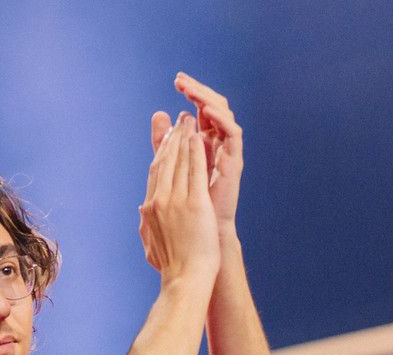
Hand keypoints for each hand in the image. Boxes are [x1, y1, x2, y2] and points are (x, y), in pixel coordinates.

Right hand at [140, 113, 220, 284]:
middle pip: (164, 161)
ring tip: (189, 121)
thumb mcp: (152, 246)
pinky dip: (195, 150)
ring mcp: (175, 201)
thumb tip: (141, 216)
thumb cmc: (173, 269)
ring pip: (178, 160)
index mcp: (149, 209)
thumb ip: (146, 227)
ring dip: (183, 137)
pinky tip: (198, 135)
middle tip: (178, 120)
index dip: (161, 152)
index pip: (155, 173)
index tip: (168, 138)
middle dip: (172, 137)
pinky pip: (194, 169)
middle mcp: (158, 200)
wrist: (184, 280)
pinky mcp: (194, 203)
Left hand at [173, 74, 241, 225]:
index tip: (177, 81)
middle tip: (182, 79)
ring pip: (223, 116)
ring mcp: (227, 152)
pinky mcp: (234, 161)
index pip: (199, 110)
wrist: (202, 237)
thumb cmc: (187, 208)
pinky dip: (221, 119)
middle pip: (212, 108)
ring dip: (207, 99)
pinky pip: (232, 133)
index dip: (191, 93)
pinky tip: (206, 110)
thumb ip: (165, 145)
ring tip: (191, 89)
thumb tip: (158, 116)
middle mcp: (218, 145)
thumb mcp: (171, 170)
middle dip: (198, 91)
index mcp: (204, 145)